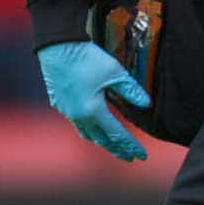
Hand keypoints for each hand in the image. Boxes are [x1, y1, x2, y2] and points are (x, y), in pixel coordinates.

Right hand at [37, 42, 149, 162]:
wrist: (57, 47)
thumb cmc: (87, 58)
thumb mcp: (116, 73)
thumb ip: (132, 91)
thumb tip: (146, 105)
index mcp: (93, 110)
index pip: (117, 135)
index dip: (131, 146)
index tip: (142, 156)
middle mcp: (78, 115)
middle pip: (101, 139)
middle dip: (117, 149)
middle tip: (129, 157)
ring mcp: (66, 110)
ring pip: (86, 133)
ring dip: (101, 142)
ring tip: (112, 146)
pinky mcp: (59, 103)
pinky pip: (76, 123)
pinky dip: (88, 130)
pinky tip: (92, 127)